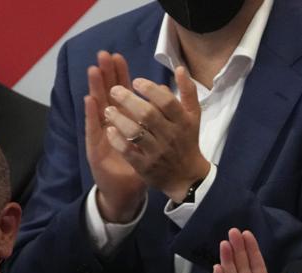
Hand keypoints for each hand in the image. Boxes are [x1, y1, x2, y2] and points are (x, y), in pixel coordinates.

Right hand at [84, 51, 146, 221]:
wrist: (125, 193)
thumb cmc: (139, 167)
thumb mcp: (149, 142)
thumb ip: (155, 122)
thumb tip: (166, 98)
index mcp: (124, 121)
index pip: (120, 92)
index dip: (118, 74)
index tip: (117, 56)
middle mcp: (110, 125)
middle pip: (106, 94)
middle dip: (106, 75)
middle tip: (102, 55)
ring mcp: (101, 136)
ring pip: (97, 107)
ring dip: (95, 88)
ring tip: (93, 70)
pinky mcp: (95, 149)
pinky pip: (93, 129)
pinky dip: (91, 114)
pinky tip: (89, 100)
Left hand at [104, 66, 209, 203]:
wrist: (186, 176)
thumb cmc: (186, 140)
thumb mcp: (193, 116)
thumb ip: (188, 92)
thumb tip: (180, 68)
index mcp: (182, 121)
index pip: (167, 102)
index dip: (150, 90)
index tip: (135, 81)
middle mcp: (170, 136)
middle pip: (148, 115)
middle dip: (129, 100)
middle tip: (114, 90)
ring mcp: (157, 152)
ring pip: (136, 133)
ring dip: (119, 119)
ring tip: (107, 109)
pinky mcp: (145, 167)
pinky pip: (128, 152)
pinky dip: (118, 140)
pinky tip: (109, 130)